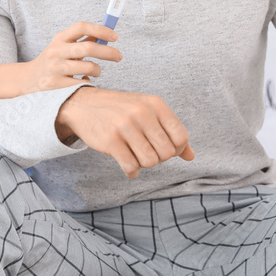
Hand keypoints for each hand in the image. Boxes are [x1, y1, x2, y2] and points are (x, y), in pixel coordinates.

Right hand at [20, 22, 122, 94]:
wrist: (30, 80)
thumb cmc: (54, 61)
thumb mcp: (65, 46)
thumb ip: (84, 40)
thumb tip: (108, 34)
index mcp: (59, 38)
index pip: (81, 27)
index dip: (100, 30)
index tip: (115, 36)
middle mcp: (56, 51)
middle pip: (88, 48)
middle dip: (109, 52)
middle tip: (119, 56)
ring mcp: (55, 68)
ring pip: (88, 67)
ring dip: (98, 70)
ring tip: (96, 71)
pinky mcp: (56, 85)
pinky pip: (82, 82)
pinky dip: (89, 81)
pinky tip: (84, 80)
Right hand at [56, 88, 194, 177]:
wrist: (84, 104)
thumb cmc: (122, 110)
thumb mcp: (148, 112)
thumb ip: (171, 132)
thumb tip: (191, 156)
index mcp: (156, 104)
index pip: (181, 137)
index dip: (176, 149)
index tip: (163, 147)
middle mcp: (142, 113)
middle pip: (167, 153)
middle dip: (159, 157)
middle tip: (146, 150)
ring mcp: (126, 126)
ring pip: (150, 161)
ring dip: (143, 163)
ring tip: (135, 153)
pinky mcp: (111, 141)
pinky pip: (131, 167)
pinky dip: (131, 170)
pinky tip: (126, 162)